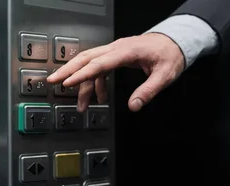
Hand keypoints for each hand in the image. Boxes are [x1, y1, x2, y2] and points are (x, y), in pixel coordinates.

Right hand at [47, 33, 184, 111]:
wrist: (175, 41)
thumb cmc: (170, 55)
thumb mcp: (164, 75)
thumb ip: (148, 91)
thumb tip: (133, 106)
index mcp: (127, 52)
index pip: (99, 63)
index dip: (82, 74)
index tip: (67, 83)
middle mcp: (117, 48)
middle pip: (87, 58)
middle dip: (68, 70)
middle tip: (53, 82)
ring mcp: (116, 50)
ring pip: (90, 62)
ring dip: (82, 82)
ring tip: (81, 104)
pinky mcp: (117, 55)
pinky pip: (100, 67)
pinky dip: (95, 82)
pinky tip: (98, 97)